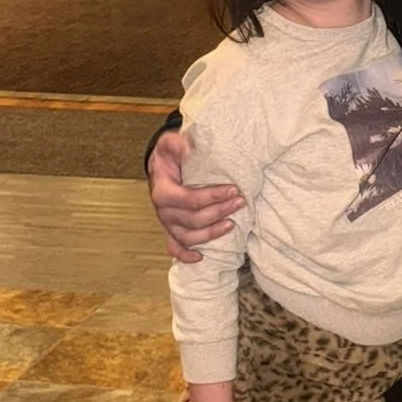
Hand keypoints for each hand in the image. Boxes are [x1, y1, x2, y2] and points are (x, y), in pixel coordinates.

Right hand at [149, 130, 243, 263]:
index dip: (212, 197)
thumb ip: (177, 143)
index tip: (233, 190)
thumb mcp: (169, 143)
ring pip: (188, 237)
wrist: (161, 167)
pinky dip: (185, 255)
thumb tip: (190, 149)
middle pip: (193, 219)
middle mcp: (163, 211)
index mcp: (162, 191)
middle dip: (219, 211)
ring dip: (211, 234)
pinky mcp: (172, 230)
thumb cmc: (168, 157)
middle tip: (240, 202)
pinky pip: (174, 248)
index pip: (189, 200)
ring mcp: (167, 223)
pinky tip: (201, 258)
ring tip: (232, 225)